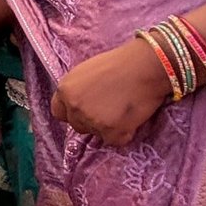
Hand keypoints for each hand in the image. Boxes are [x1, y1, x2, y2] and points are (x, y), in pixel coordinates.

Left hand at [52, 38, 170, 145]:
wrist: (145, 67)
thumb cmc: (119, 64)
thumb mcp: (85, 72)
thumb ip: (76, 91)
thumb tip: (75, 105)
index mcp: (65, 90)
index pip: (59, 113)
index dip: (72, 113)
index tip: (85, 110)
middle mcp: (74, 107)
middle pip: (77, 125)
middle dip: (91, 121)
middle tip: (110, 108)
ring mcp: (92, 121)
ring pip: (96, 134)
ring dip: (108, 127)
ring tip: (122, 109)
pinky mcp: (111, 132)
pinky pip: (115, 141)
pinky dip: (125, 133)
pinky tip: (131, 117)